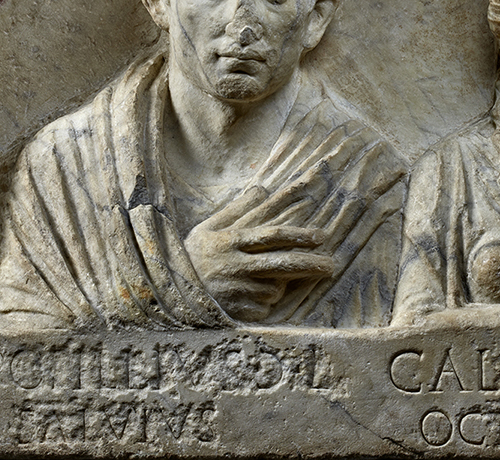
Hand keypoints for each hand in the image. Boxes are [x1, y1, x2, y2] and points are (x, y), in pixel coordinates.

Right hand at [185, 174, 335, 321]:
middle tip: (331, 265)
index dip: (298, 234)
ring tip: (269, 279)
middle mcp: (234, 266)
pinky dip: (266, 301)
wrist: (168, 293)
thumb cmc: (192, 256)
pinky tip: (252, 296)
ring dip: (281, 283)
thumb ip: (238, 209)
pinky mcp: (237, 313)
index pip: (271, 235)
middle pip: (281, 263)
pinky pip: (264, 307)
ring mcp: (236, 291)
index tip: (321, 236)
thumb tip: (262, 188)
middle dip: (310, 263)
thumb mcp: (208, 227)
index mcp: (229, 241)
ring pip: (275, 287)